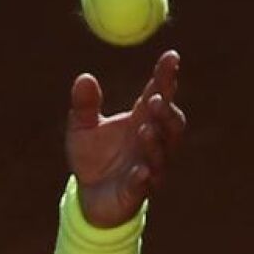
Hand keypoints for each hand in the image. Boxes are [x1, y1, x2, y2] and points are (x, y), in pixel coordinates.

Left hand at [65, 49, 186, 227]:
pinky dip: (144, 176)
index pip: (160, 93)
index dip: (167, 76)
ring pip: (163, 153)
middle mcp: (152, 141)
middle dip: (167, 112)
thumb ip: (84, 105)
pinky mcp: (138, 191)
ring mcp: (150, 166)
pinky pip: (145, 184)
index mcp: (141, 119)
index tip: (171, 56)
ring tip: (144, 128)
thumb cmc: (92, 157)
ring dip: (156, 141)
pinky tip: (140, 171)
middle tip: (156, 99)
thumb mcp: (81, 128)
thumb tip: (84, 77)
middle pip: (171, 124)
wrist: (89, 196)